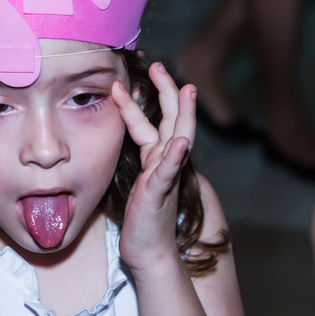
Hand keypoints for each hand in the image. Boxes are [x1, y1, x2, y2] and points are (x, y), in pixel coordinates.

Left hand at [112, 62, 195, 270]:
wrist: (148, 250)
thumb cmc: (142, 218)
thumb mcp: (138, 181)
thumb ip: (140, 160)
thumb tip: (129, 139)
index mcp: (158, 158)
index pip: (155, 121)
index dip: (148, 97)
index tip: (140, 72)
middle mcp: (165, 162)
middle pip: (172, 119)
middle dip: (168, 91)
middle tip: (160, 65)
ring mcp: (166, 175)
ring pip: (176, 138)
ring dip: (182, 114)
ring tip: (186, 90)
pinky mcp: (160, 192)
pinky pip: (169, 171)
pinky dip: (175, 156)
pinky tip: (180, 142)